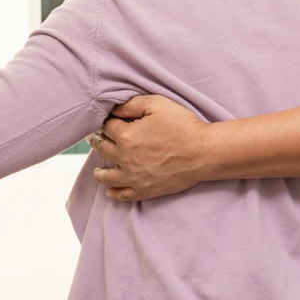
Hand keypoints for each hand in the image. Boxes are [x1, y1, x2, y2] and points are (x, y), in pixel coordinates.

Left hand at [88, 95, 207, 201]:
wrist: (203, 152)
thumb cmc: (183, 126)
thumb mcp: (157, 105)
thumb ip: (132, 105)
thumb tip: (114, 109)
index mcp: (126, 136)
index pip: (106, 127)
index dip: (106, 122)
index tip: (107, 121)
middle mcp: (124, 158)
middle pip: (103, 149)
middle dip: (98, 142)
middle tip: (95, 139)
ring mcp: (134, 177)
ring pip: (107, 176)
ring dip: (100, 172)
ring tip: (97, 171)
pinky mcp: (145, 190)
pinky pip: (123, 195)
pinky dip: (114, 193)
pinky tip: (110, 191)